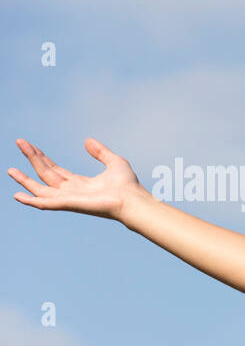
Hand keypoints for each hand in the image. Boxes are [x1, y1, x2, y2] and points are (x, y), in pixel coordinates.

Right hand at [8, 137, 143, 220]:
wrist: (133, 199)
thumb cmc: (128, 185)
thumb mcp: (114, 161)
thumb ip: (100, 152)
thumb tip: (87, 141)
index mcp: (80, 184)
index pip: (55, 170)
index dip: (41, 157)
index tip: (28, 144)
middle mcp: (72, 192)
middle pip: (46, 175)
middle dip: (32, 159)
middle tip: (19, 142)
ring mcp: (69, 200)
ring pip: (41, 189)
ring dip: (25, 180)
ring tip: (10, 170)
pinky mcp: (69, 204)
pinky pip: (45, 204)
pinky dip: (31, 200)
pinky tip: (17, 195)